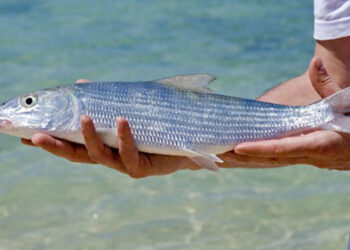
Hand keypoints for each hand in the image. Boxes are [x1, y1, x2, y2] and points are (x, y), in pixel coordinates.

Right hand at [22, 79, 199, 177]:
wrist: (184, 142)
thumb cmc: (152, 126)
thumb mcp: (127, 110)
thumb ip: (105, 101)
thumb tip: (82, 82)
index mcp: (104, 146)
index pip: (71, 145)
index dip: (50, 141)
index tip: (26, 135)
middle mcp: (110, 158)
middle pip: (78, 155)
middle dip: (57, 146)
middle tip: (35, 136)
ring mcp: (124, 165)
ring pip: (101, 155)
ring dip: (90, 137)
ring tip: (84, 117)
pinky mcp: (142, 168)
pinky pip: (129, 153)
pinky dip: (124, 136)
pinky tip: (120, 120)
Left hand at [234, 57, 349, 169]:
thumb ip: (329, 86)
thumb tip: (315, 62)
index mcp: (322, 144)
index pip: (283, 148)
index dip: (259, 148)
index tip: (237, 147)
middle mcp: (314, 157)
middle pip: (273, 157)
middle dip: (246, 156)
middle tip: (220, 153)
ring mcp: (313, 161)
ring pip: (275, 161)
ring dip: (251, 159)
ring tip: (225, 155)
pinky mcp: (311, 158)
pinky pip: (282, 158)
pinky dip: (264, 156)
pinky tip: (248, 154)